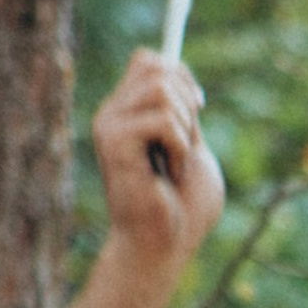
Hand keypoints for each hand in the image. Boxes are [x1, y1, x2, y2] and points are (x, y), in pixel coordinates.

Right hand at [91, 51, 223, 279]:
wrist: (164, 247)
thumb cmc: (183, 209)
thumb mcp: (191, 148)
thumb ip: (184, 112)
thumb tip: (177, 68)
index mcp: (128, 113)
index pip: (149, 60)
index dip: (181, 76)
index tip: (197, 110)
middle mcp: (112, 114)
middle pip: (155, 65)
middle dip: (188, 102)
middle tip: (187, 144)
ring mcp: (109, 126)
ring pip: (162, 88)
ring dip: (184, 129)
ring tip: (175, 164)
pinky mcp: (114, 142)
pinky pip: (164, 120)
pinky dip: (180, 149)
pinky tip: (168, 176)